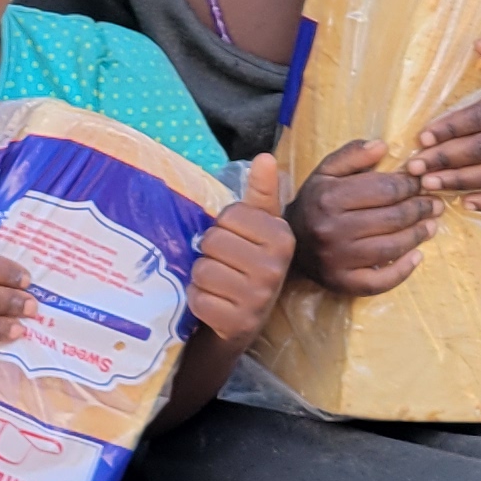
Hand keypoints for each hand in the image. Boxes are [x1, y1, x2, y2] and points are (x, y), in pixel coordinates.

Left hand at [184, 176, 297, 343]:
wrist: (240, 323)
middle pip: (213, 241)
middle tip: (224, 266)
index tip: (235, 243)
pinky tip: (214, 305)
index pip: (229, 216)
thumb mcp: (257, 229)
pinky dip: (198, 302)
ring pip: (203, 270)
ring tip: (218, 285)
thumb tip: (265, 157)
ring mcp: (259, 298)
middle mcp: (276, 268)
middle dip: (209, 254)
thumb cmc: (246, 267)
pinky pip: (199, 299)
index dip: (222, 228)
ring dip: (202, 279)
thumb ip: (261, 194)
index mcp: (282, 238)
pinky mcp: (239, 323)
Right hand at [287, 141, 433, 294]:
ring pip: (391, 247)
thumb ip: (352, 155)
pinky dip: (403, 270)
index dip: (410, 185)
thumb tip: (383, 146)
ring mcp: (338, 259)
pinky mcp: (342, 282)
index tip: (422, 183)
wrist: (289, 242)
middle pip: (392, 218)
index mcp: (330, 198)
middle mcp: (332, 229)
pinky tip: (417, 256)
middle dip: (420, 209)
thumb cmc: (315, 203)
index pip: (385, 190)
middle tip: (435, 204)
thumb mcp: (326, 172)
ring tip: (431, 225)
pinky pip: (380, 281)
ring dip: (418, 236)